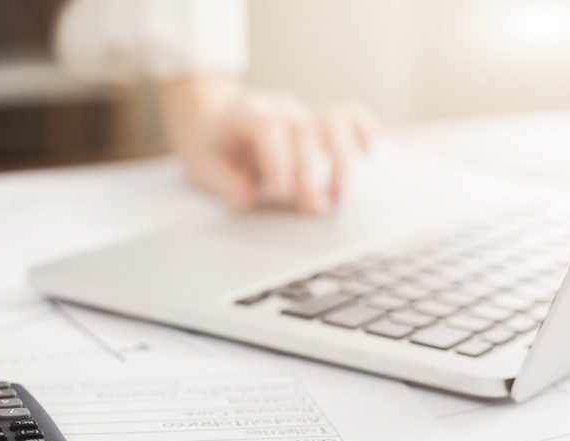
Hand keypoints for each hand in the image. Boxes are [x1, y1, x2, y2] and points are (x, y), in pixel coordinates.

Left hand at [161, 77, 374, 212]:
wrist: (214, 118)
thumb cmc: (210, 145)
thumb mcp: (202, 164)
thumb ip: (225, 181)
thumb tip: (252, 197)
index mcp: (247, 113)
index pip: (268, 128)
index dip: (278, 158)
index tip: (282, 190)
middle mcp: (280, 108)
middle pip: (304, 129)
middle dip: (310, 169)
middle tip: (312, 204)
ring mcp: (302, 111)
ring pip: (332, 122)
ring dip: (339, 159)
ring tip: (336, 194)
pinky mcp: (317, 119)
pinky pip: (349, 115)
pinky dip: (363, 130)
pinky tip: (368, 152)